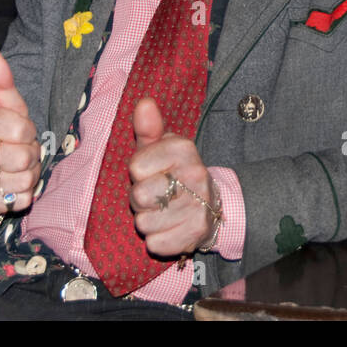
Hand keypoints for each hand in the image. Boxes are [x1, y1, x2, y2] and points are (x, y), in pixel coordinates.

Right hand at [0, 49, 41, 216]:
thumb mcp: (6, 104)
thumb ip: (3, 81)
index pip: (23, 130)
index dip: (29, 132)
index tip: (20, 130)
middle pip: (25, 159)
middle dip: (32, 154)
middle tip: (21, 150)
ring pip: (25, 181)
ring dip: (30, 174)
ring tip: (17, 166)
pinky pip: (19, 201)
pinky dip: (23, 194)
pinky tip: (12, 183)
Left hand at [127, 99, 214, 257]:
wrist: (210, 205)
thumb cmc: (174, 173)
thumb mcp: (161, 148)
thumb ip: (148, 128)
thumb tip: (143, 103)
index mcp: (184, 149)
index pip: (135, 167)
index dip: (138, 173)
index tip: (152, 173)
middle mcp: (196, 175)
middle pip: (138, 196)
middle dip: (140, 200)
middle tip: (156, 196)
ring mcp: (198, 206)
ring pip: (143, 223)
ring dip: (148, 221)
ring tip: (163, 212)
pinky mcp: (196, 234)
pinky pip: (155, 244)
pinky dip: (158, 240)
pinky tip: (170, 228)